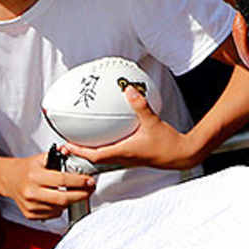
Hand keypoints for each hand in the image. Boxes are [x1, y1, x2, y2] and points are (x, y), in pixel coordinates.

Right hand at [0, 152, 94, 219]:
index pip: (62, 180)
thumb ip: (59, 157)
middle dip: (81, 195)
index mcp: (35, 176)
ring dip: (70, 201)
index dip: (79, 181)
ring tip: (73, 192)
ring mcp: (30, 205)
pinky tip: (58, 199)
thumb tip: (75, 153)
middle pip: (63, 199)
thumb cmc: (27, 168)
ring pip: (60, 208)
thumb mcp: (42, 158)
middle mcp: (31, 192)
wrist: (9, 179)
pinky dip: (60, 208)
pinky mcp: (30, 214)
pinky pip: (53, 214)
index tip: (89, 181)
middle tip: (89, 190)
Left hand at [61, 85, 199, 168]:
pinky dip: (106, 147)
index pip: (94, 155)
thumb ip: (140, 105)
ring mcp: (129, 159)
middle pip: (95, 159)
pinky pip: (115, 153)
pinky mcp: (135, 157)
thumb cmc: (169, 144)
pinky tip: (111, 136)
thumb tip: (129, 90)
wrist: (182, 155)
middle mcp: (124, 158)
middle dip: (80, 153)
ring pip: (104, 157)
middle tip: (67, 145)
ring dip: (92, 151)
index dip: (78, 151)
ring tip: (83, 141)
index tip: (66, 146)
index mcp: (124, 152)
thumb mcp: (153, 121)